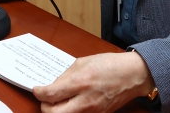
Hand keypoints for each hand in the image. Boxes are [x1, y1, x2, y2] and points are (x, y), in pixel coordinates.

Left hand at [33, 51, 154, 112]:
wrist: (132, 75)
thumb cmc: (110, 65)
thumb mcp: (83, 62)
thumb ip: (65, 76)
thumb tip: (53, 86)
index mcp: (80, 82)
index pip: (51, 95)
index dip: (39, 93)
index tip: (37, 89)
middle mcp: (85, 101)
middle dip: (45, 107)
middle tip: (45, 98)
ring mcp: (92, 111)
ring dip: (57, 110)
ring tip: (58, 100)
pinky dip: (70, 110)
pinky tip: (71, 102)